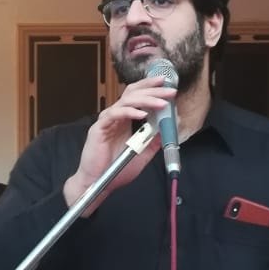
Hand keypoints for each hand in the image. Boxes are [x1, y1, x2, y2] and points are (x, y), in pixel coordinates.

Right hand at [61, 77, 175, 213]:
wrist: (97, 184)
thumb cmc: (116, 169)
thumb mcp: (143, 153)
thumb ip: (155, 139)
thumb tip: (171, 125)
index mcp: (125, 119)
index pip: (138, 95)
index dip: (152, 88)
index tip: (168, 85)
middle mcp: (115, 116)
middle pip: (133, 93)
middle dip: (153, 89)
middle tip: (171, 90)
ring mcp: (107, 120)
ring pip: (126, 101)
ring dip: (147, 100)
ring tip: (162, 103)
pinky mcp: (99, 128)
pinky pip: (115, 114)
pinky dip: (130, 112)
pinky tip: (142, 114)